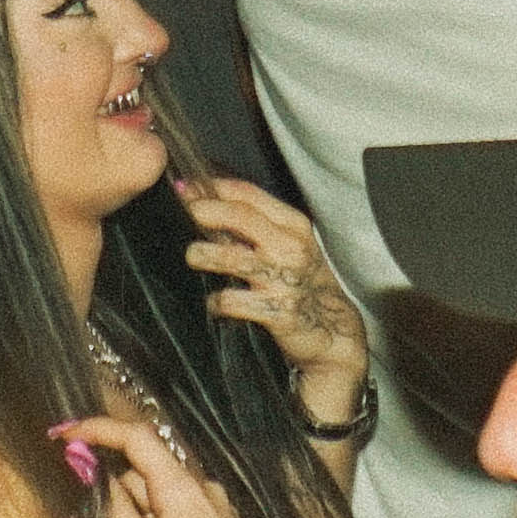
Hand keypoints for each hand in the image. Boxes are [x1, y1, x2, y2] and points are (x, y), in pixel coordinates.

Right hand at [43, 415, 297, 517]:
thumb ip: (112, 506)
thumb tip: (89, 467)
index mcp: (184, 487)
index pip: (136, 437)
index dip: (96, 431)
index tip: (62, 435)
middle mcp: (204, 492)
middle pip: (137, 483)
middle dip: (99, 510)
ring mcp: (216, 516)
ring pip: (152, 510)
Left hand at [178, 173, 369, 439]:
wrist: (334, 330)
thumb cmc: (304, 281)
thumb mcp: (290, 244)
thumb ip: (256, 224)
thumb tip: (206, 201)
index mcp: (294, 225)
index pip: (248, 194)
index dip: (212, 187)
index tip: (184, 187)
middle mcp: (291, 248)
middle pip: (239, 216)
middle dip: (204, 210)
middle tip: (182, 212)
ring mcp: (283, 280)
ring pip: (231, 257)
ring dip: (202, 254)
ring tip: (193, 256)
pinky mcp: (276, 312)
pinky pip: (231, 301)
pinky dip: (216, 302)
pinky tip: (215, 303)